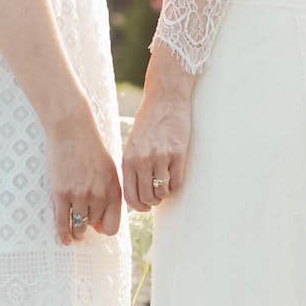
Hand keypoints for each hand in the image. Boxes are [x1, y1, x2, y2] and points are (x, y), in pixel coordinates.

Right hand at [47, 116, 124, 243]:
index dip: (104, 229)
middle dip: (88, 225)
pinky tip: (64, 239)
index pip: (113, 226)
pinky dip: (63, 233)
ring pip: (79, 226)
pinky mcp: (62, 193)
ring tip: (73, 231)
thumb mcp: (109, 172)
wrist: (72, 132)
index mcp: (114, 191)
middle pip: (94, 225)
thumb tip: (101, 221)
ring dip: (76, 231)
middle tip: (81, 222)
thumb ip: (109, 195)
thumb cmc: (91, 150)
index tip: (97, 227)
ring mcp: (80, 196)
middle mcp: (99, 196)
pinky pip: (63, 222)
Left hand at [123, 81, 192, 212]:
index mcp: (128, 158)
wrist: (165, 100)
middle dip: (153, 202)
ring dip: (164, 194)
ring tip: (165, 187)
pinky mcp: (178, 154)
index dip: (138, 206)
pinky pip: (176, 182)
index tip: (144, 206)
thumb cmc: (148, 122)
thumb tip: (136, 190)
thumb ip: (132, 165)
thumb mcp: (133, 143)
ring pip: (162, 192)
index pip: (130, 195)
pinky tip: (174, 179)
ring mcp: (160, 157)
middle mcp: (142, 160)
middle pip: (147, 197)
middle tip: (157, 197)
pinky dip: (175, 186)